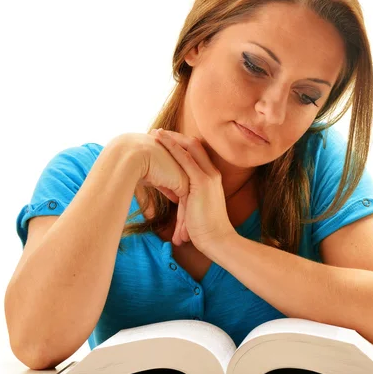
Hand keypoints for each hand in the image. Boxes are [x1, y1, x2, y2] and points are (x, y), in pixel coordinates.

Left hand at [150, 128, 235, 253]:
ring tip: (155, 133)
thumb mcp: (195, 209)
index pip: (197, 154)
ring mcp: (208, 177)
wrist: (218, 240)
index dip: (182, 145)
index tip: (166, 141)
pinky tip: (160, 140)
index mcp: (211, 179)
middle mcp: (212, 174)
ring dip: (171, 139)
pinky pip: (185, 159)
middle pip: (194, 146)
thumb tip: (176, 200)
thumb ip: (188, 199)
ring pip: (189, 148)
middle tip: (158, 133)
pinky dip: (172, 147)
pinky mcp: (201, 183)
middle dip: (176, 137)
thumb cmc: (205, 230)